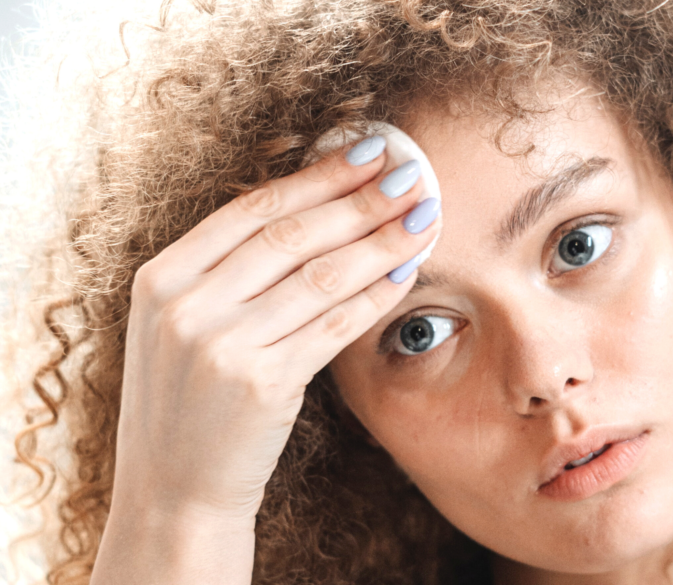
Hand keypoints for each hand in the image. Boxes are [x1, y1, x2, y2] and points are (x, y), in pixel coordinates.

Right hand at [113, 138, 439, 523]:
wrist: (172, 492)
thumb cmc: (188, 403)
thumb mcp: (181, 327)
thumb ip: (226, 273)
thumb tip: (317, 213)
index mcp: (161, 279)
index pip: (253, 210)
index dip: (318, 176)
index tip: (368, 151)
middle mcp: (185, 305)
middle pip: (291, 235)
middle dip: (361, 201)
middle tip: (413, 176)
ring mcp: (220, 344)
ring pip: (320, 276)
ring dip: (381, 242)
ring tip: (424, 217)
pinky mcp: (262, 384)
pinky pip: (334, 326)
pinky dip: (375, 296)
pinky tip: (408, 273)